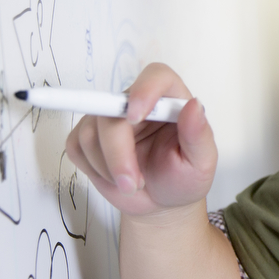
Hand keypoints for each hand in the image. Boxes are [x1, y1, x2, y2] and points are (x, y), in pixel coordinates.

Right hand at [65, 63, 216, 216]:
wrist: (161, 201)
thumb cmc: (183, 178)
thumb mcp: (202, 162)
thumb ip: (198, 134)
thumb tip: (194, 105)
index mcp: (170, 101)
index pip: (156, 76)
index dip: (143, 90)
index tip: (135, 117)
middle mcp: (138, 103)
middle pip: (112, 111)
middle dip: (117, 152)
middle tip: (132, 183)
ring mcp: (109, 118)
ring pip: (90, 132)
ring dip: (107, 167)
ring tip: (133, 183)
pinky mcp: (89, 136)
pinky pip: (76, 146)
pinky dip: (93, 168)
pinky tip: (114, 178)